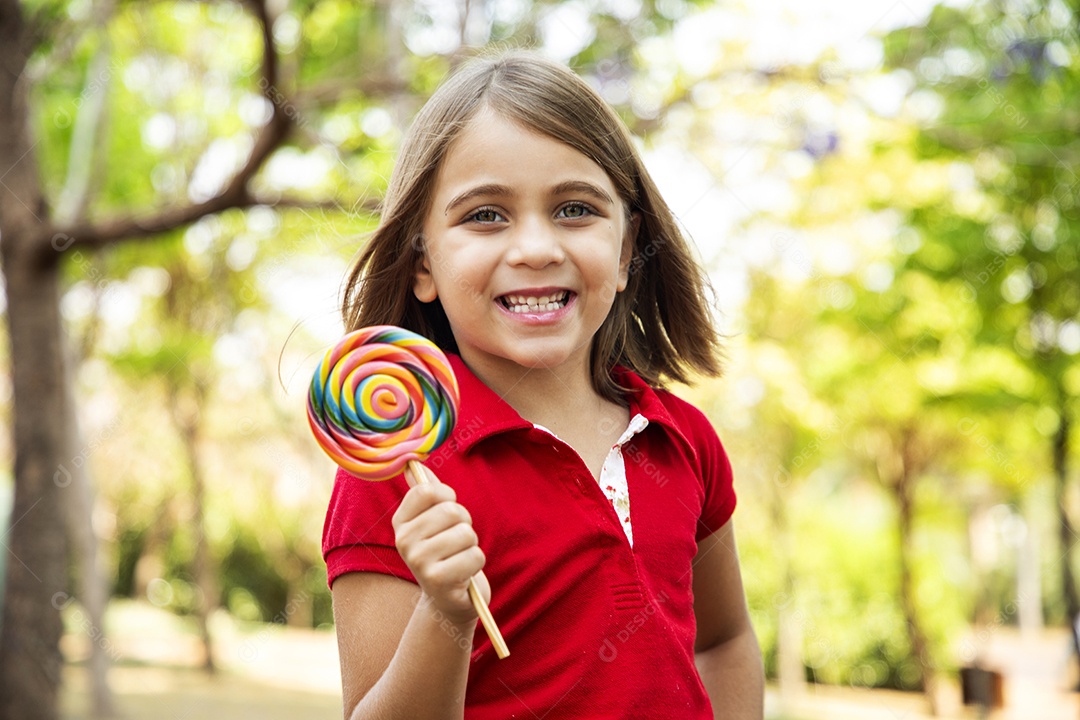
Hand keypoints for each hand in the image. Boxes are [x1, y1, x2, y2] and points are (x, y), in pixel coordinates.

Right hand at [392, 477, 487, 625]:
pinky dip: (476, 563)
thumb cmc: (445, 553)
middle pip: (451, 511)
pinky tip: (464, 573)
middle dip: (464, 524)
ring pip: (466, 533)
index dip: (448, 497)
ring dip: (471, 545)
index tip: (447, 512)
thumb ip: (425, 492)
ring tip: (459, 557)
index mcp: (401, 522)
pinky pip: (474, 555)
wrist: (448, 600)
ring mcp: (418, 561)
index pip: (428, 490)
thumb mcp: (432, 522)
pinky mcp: (438, 581)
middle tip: (455, 541)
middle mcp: (404, 541)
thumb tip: (413, 463)